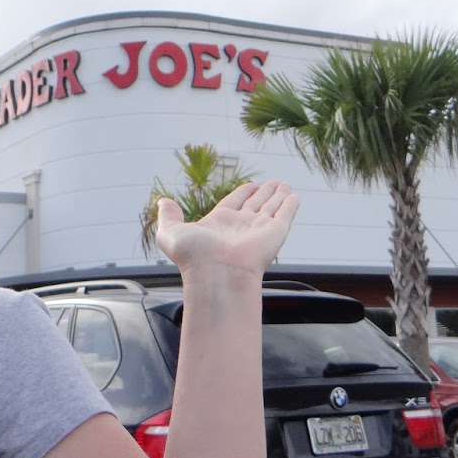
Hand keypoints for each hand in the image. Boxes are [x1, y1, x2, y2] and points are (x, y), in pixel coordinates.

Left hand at [154, 180, 299, 276]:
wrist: (216, 274)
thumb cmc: (193, 257)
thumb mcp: (171, 232)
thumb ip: (168, 216)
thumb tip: (163, 201)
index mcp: (219, 223)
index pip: (235, 203)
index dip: (243, 193)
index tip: (252, 184)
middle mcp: (241, 226)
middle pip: (255, 204)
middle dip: (265, 193)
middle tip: (274, 183)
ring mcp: (259, 229)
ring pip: (271, 207)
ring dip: (279, 196)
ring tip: (285, 185)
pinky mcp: (275, 233)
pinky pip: (285, 215)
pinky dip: (291, 206)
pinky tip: (294, 197)